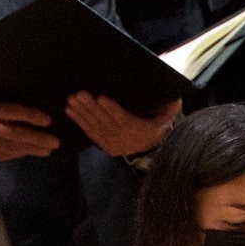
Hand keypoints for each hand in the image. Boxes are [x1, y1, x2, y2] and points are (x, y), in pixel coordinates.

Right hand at [0, 98, 58, 167]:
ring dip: (31, 150)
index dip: (33, 116)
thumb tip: (23, 112)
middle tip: (54, 142)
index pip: (14, 112)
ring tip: (46, 150)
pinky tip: (26, 153)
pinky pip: (3, 157)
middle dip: (38, 139)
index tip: (48, 120)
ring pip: (12, 148)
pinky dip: (17, 155)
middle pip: (17, 134)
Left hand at [64, 92, 180, 158]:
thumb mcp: (166, 119)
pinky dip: (79, 121)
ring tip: (71, 101)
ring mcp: (112, 143)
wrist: (150, 150)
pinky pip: (90, 133)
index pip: (124, 120)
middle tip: (80, 94)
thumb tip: (175, 97)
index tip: (101, 98)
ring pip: (95, 127)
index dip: (112, 110)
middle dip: (91, 108)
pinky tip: (69, 111)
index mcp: (140, 131)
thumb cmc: (157, 127)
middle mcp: (125, 139)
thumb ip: (170, 108)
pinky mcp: (104, 146)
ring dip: (82, 113)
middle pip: (106, 122)